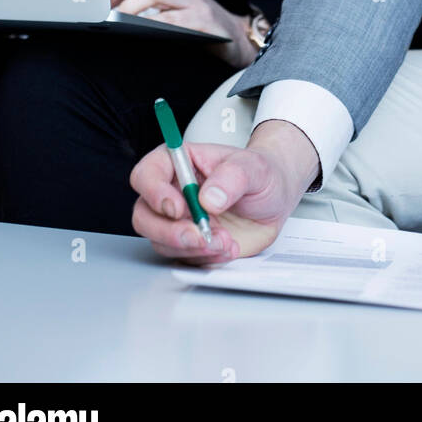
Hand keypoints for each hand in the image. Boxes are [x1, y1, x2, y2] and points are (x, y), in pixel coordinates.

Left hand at [110, 0, 254, 67]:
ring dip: (130, 6)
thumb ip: (151, 7)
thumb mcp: (176, 10)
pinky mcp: (206, 22)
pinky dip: (154, 25)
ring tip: (114, 21)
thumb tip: (110, 11)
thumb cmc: (202, 28)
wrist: (241, 41)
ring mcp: (195, 3)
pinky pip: (175, 20)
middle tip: (100, 6)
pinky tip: (140, 34)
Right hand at [130, 121, 320, 264]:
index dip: (153, 192)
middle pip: (144, 215)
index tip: (177, 207)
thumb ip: (232, 177)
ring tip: (225, 241)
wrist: (277, 196)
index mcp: (180, 163)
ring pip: (161, 241)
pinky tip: (228, 248)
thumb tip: (208, 198)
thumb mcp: (254, 167)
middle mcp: (173, 192)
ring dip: (191, 248)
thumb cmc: (261, 173)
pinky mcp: (191, 244)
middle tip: (197, 236)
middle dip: (167, 232)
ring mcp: (180, 221)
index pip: (147, 174)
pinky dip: (205, 259)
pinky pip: (184, 258)